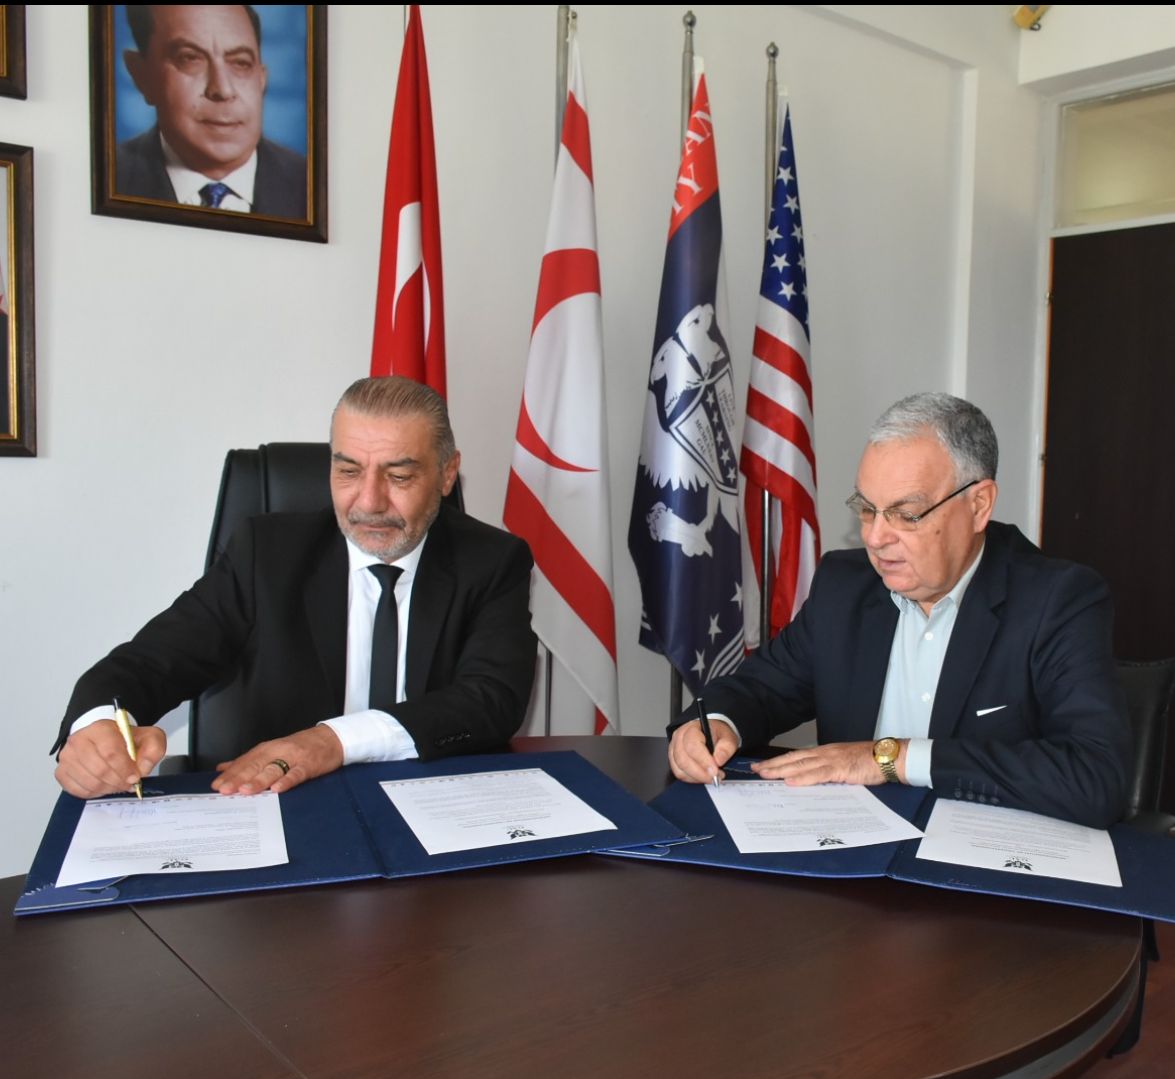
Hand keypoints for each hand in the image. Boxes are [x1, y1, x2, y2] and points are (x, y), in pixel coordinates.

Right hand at [55, 720, 166, 798]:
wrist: (104, 738)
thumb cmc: (123, 739)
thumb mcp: (148, 737)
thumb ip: (154, 749)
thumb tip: (143, 768)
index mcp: (100, 728)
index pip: (110, 752)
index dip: (125, 769)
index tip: (135, 777)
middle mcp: (79, 741)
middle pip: (100, 770)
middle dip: (118, 781)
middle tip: (128, 784)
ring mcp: (67, 757)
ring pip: (89, 782)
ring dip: (108, 788)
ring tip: (117, 784)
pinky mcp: (62, 772)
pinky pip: (77, 790)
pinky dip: (94, 792)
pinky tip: (104, 785)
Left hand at [212, 726, 343, 794]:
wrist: (330, 738)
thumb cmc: (300, 747)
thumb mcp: (272, 750)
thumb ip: (248, 760)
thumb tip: (223, 768)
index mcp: (267, 749)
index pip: (245, 761)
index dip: (231, 773)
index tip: (216, 785)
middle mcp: (278, 751)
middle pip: (256, 765)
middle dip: (239, 778)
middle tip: (224, 790)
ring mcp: (294, 758)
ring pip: (274, 769)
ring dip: (259, 779)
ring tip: (245, 790)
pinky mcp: (309, 765)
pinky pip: (297, 774)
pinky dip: (287, 780)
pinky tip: (277, 788)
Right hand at [668, 718, 737, 783]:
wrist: (710, 734)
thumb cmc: (716, 734)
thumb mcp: (728, 737)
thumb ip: (726, 747)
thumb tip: (719, 760)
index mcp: (691, 729)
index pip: (692, 746)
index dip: (703, 761)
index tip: (714, 771)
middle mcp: (679, 738)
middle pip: (683, 760)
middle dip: (700, 773)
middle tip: (715, 777)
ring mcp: (674, 750)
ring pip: (680, 770)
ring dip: (697, 777)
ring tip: (711, 776)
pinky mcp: (674, 761)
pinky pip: (680, 774)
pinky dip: (692, 779)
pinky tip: (702, 776)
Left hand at [751, 740, 905, 785]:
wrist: (887, 757)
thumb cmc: (868, 763)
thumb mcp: (844, 766)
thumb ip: (828, 773)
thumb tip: (811, 784)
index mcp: (825, 753)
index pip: (797, 757)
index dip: (779, 761)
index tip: (764, 766)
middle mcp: (824, 753)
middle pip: (793, 759)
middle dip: (773, 764)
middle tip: (755, 770)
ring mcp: (831, 760)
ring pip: (801, 765)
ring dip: (781, 770)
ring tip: (765, 774)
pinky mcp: (840, 768)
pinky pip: (818, 774)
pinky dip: (803, 778)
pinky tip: (791, 781)